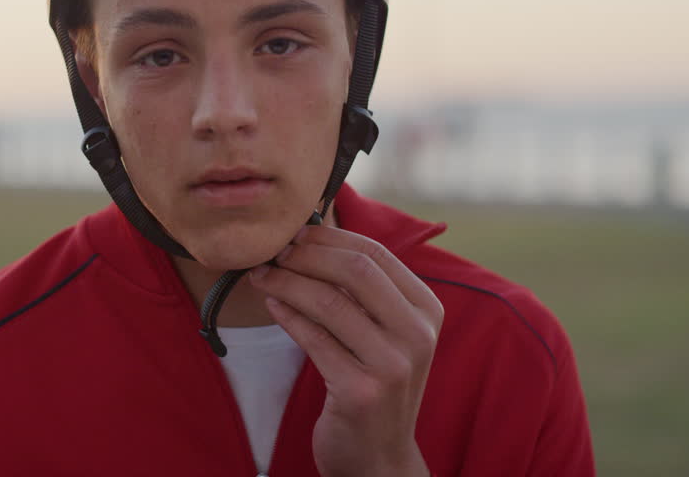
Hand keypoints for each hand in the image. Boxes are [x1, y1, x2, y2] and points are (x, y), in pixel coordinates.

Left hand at [249, 225, 441, 476]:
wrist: (379, 458)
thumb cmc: (374, 383)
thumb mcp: (385, 333)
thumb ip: (363, 292)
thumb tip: (309, 238)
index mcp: (427, 310)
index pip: (377, 254)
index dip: (330, 238)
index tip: (295, 233)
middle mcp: (417, 335)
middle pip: (355, 271)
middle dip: (306, 255)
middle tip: (274, 252)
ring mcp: (392, 365)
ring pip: (329, 302)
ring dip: (287, 282)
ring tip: (262, 275)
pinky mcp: (361, 392)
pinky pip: (314, 339)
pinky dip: (287, 315)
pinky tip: (271, 304)